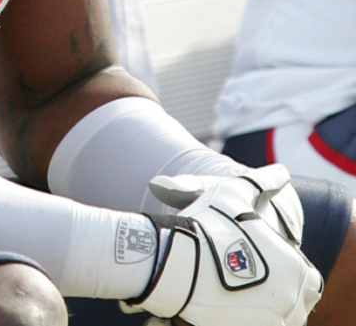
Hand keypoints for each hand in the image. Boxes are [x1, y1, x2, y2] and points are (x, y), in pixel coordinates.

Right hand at [120, 166, 322, 324]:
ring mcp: (270, 322)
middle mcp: (290, 299)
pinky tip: (227, 305)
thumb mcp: (234, 193)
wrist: (175, 263)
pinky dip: (248, 318)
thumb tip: (282, 172)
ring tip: (239, 293)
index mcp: (294, 266)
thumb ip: (261, 181)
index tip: (266, 260)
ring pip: (279, 319)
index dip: (287, 267)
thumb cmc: (207, 223)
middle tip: (252, 278)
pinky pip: (257, 325)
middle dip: (280, 292)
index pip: (308, 276)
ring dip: (267, 308)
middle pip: (295, 302)